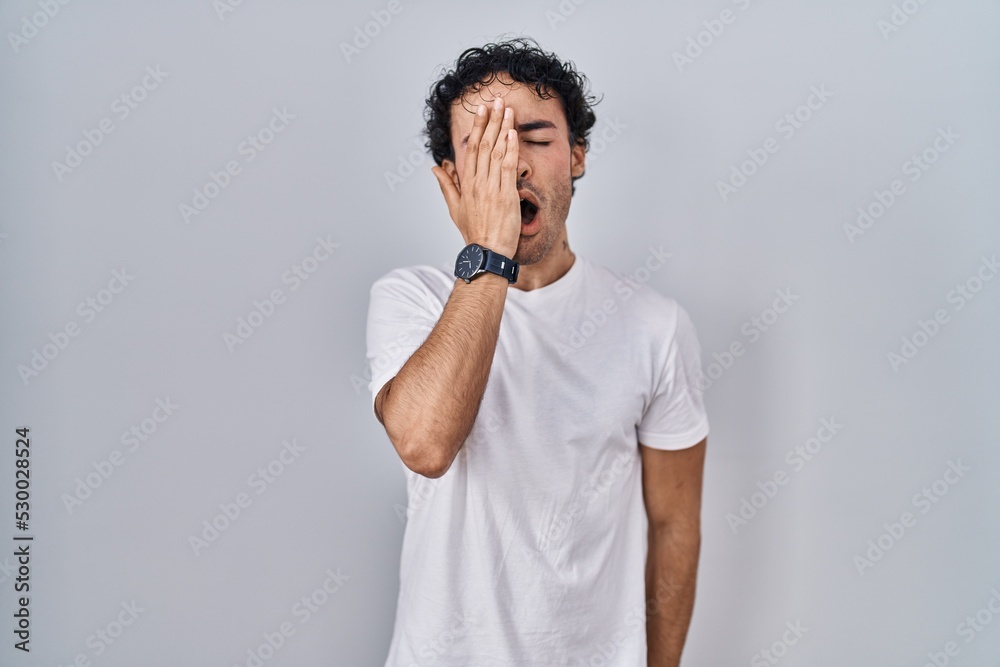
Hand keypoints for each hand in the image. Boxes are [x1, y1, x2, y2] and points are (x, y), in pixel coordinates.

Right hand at [431, 96, 520, 257]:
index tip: (481, 110)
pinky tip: (512, 133)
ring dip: (502, 128)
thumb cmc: (474, 233)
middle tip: (496, 101)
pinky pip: (508, 167)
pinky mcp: (505, 195)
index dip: (477, 128)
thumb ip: (447, 185)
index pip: (471, 149)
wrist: (487, 253)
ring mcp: (491, 188)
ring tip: (507, 109)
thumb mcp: (455, 208)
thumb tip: (435, 167)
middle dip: (490, 121)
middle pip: (483, 145)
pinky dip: (510, 149)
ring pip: (496, 152)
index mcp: (466, 184)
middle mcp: (477, 182)